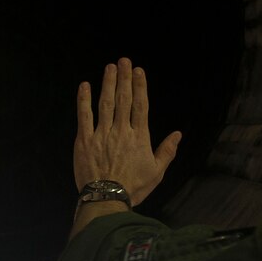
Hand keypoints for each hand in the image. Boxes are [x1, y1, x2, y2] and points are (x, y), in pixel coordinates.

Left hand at [74, 57, 183, 205]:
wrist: (107, 199)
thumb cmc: (133, 187)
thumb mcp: (156, 172)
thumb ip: (167, 151)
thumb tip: (178, 134)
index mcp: (139, 137)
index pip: (141, 106)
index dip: (140, 86)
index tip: (139, 71)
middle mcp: (121, 131)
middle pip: (123, 99)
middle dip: (124, 78)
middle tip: (124, 60)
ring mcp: (101, 134)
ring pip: (105, 103)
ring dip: (108, 83)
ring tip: (110, 67)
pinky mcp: (84, 140)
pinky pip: (83, 116)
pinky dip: (83, 100)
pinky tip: (84, 85)